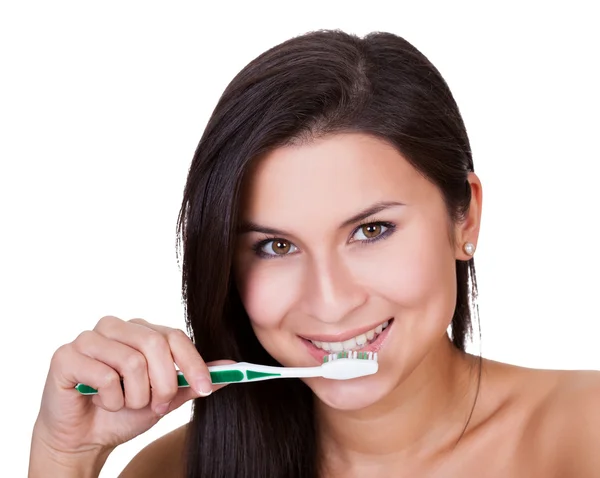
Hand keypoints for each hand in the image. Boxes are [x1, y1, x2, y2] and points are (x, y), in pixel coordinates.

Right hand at [31, 316, 231, 460]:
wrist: (83, 437)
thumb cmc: (123, 412)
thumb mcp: (167, 399)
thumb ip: (194, 381)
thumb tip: (232, 369)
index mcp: (141, 331)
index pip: (175, 336)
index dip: (193, 363)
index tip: (206, 389)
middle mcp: (115, 327)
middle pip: (156, 345)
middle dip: (164, 384)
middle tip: (159, 406)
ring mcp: (89, 338)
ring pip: (132, 362)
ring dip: (135, 396)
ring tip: (125, 404)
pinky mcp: (67, 356)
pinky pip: (104, 376)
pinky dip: (111, 399)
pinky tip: (101, 402)